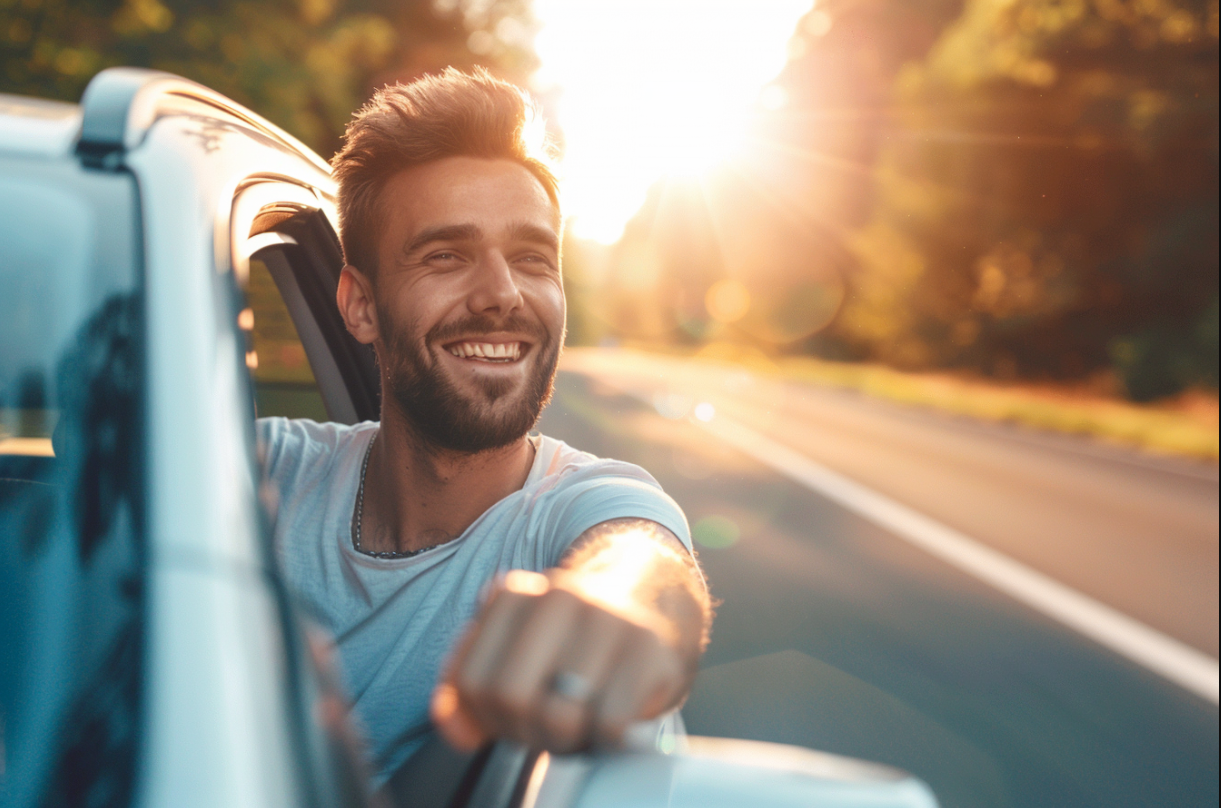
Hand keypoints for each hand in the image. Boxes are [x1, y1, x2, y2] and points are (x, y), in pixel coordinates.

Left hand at [430, 570, 693, 753]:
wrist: (652, 611)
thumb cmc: (572, 646)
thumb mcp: (512, 657)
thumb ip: (469, 689)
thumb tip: (455, 726)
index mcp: (515, 595)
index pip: (471, 681)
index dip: (488, 716)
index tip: (513, 714)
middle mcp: (559, 596)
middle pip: (511, 697)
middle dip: (527, 728)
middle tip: (549, 726)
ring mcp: (606, 618)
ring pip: (559, 714)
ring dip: (569, 738)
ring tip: (580, 722)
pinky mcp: (647, 649)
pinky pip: (609, 724)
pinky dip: (607, 739)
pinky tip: (613, 720)